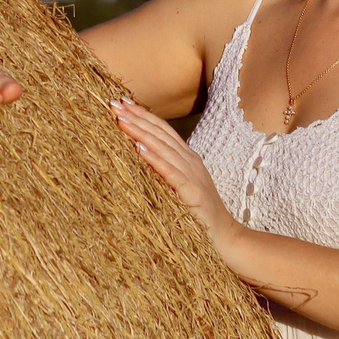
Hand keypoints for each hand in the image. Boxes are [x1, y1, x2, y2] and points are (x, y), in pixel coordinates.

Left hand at [111, 97, 240, 248]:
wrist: (224, 236)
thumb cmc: (198, 213)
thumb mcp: (179, 186)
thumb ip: (164, 170)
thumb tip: (136, 157)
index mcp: (187, 158)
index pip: (162, 130)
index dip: (143, 115)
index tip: (122, 102)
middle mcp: (190, 161)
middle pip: (160, 133)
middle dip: (137, 117)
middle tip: (114, 104)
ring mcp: (193, 175)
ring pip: (163, 147)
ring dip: (140, 132)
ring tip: (121, 120)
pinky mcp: (192, 192)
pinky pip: (170, 171)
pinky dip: (154, 159)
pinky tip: (139, 149)